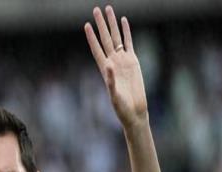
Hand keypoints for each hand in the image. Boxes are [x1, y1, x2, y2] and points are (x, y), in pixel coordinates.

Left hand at [84, 6, 146, 128]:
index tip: (86, 25)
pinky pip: (129, 42)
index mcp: (105, 69)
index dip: (91, 37)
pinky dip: (126, 31)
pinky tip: (123, 21)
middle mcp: (112, 62)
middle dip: (101, 24)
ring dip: (112, 24)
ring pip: (116, 37)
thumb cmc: (121, 107)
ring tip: (108, 10)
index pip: (96, 49)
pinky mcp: (133, 61)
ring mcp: (123, 60)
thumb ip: (111, 81)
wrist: (134, 110)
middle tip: (96, 10)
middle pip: (105, 39)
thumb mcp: (114, 95)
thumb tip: (108, 65)